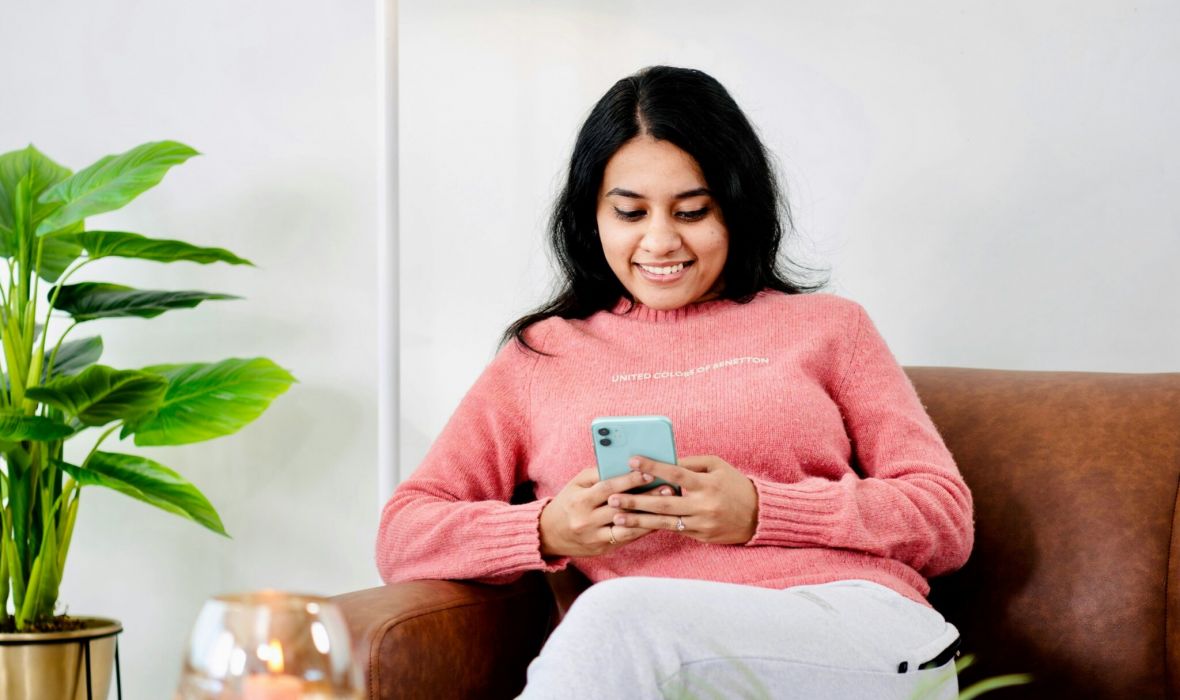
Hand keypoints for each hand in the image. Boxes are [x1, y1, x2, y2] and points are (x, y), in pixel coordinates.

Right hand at [539, 467, 674, 557]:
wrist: (549, 534)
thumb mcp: (576, 484)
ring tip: (668, 507)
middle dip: (646, 498)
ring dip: (649, 517)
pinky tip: (657, 521)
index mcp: (579, 501)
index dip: (629, 480)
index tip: (649, 472)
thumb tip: (623, 464)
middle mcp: (586, 521)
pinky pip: (626, 539)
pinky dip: (642, 529)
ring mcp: (594, 538)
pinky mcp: (602, 549)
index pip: (607, 488)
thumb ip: (597, 474)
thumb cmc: (568, 502)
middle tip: (668, 489)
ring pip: (626, 527)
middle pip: (620, 508)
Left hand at [608, 455, 758, 544]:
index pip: (675, 473)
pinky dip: (653, 528)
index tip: (631, 460)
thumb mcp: (717, 466)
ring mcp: (701, 523)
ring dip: (638, 519)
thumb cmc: (735, 485)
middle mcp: (703, 505)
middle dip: (636, 499)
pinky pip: (673, 532)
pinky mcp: (700, 536)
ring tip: (616, 516)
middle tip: (612, 496)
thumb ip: (691, 463)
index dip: (652, 466)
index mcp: (707, 484)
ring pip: (664, 522)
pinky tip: (635, 526)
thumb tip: (664, 461)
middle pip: (664, 502)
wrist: (759, 516)